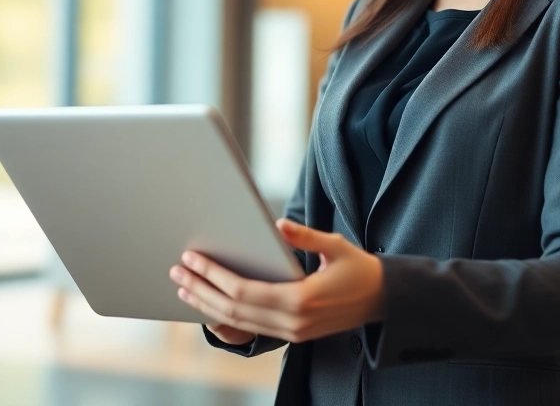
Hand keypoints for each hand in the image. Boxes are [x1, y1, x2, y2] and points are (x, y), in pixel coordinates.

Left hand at [170, 219, 383, 343]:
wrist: (383, 300)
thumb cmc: (359, 269)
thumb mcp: (336, 246)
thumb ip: (305, 237)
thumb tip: (278, 225)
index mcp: (300, 300)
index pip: (242, 291)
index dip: (212, 276)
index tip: (191, 259)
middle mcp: (292, 323)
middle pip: (232, 310)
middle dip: (201, 290)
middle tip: (176, 272)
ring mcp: (291, 333)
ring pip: (238, 323)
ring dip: (207, 306)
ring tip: (184, 288)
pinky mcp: (292, 335)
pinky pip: (250, 329)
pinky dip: (225, 318)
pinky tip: (209, 306)